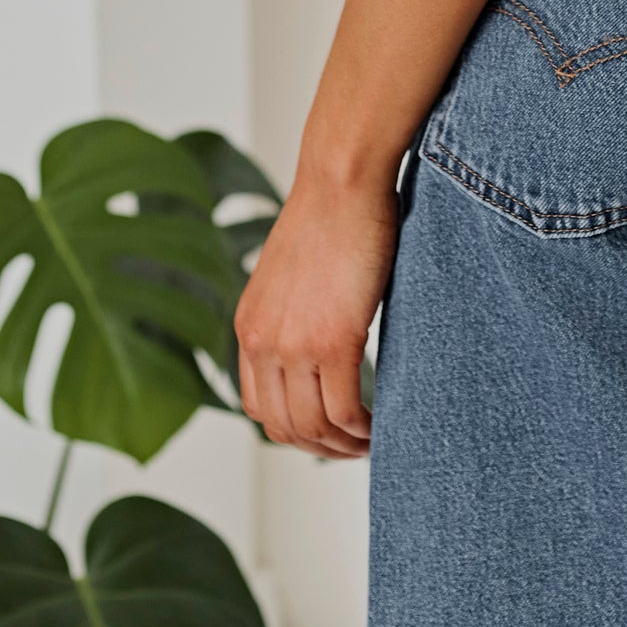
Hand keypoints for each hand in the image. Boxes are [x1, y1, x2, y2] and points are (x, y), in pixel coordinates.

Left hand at [235, 170, 399, 458]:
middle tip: (354, 445)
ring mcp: (294, 345)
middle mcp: (261, 342)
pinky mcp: (333, 340)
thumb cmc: (330, 214)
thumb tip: (319, 344)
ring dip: (342, 445)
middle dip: (319, 447)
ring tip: (370, 441)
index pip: (256, 407)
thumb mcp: (291, 275)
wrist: (341, 179)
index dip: (292, 429)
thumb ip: (292, 315)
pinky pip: (344, 410)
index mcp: (248, 327)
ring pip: (313, 427)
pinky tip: (378, 425)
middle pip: (282, 427)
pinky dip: (361, 430)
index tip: (324, 430)